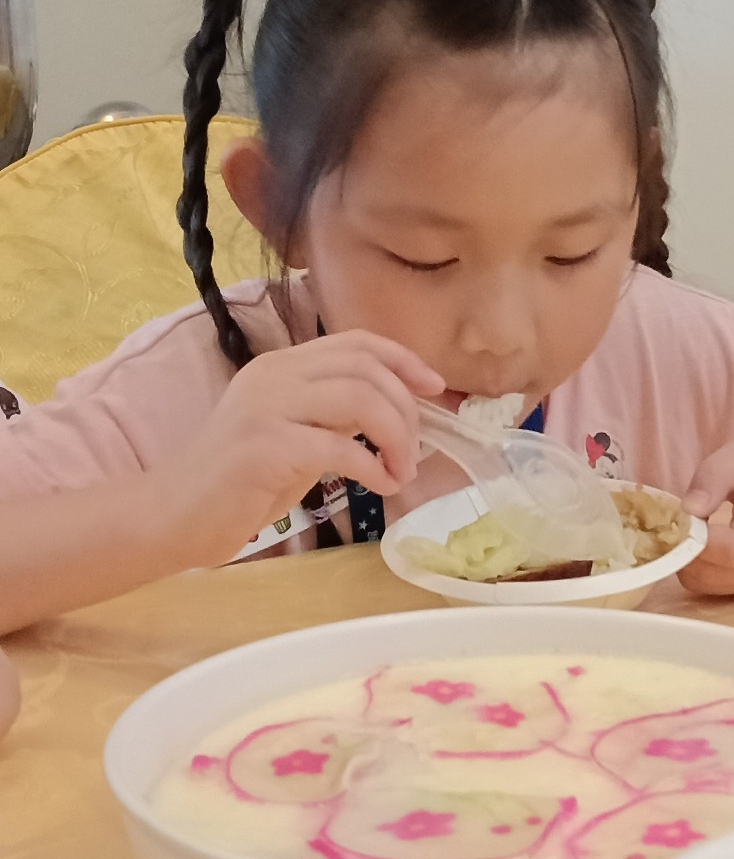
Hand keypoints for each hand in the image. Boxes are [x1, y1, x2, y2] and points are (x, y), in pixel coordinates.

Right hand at [152, 331, 443, 568]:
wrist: (172, 515)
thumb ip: (332, 414)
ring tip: (402, 470)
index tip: (436, 387)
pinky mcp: (266, 447)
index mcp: (281, 366)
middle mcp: (275, 376)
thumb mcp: (291, 433)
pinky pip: (341, 447)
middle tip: (415, 451)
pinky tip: (382, 486)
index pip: (356, 342)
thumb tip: (396, 414)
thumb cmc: (236, 481)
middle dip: (406, 409)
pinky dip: (374, 467)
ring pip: (360, 400)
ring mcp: (268, 408)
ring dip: (396, 437)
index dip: (403, 359)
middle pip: (366, 370)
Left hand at [679, 439, 733, 595]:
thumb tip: (688, 510)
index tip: (680, 519)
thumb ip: (713, 477)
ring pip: (715, 587)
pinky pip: (720, 590)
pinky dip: (701, 571)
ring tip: (690, 533)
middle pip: (722, 574)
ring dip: (690, 564)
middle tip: (677, 524)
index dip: (699, 541)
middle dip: (687, 552)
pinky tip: (703, 547)